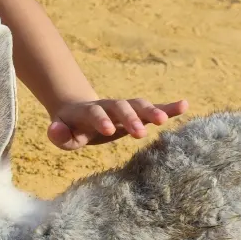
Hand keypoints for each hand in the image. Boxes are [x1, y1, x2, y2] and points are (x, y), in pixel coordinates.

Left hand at [47, 99, 187, 149]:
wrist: (80, 111)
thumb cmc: (70, 127)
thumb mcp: (60, 132)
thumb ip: (58, 134)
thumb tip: (55, 131)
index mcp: (88, 112)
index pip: (95, 114)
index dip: (102, 120)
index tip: (110, 130)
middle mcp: (108, 107)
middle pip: (120, 108)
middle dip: (130, 119)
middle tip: (139, 133)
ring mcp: (124, 109)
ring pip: (138, 105)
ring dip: (151, 111)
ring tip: (164, 120)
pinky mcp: (136, 114)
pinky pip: (154, 108)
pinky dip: (169, 107)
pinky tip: (184, 106)